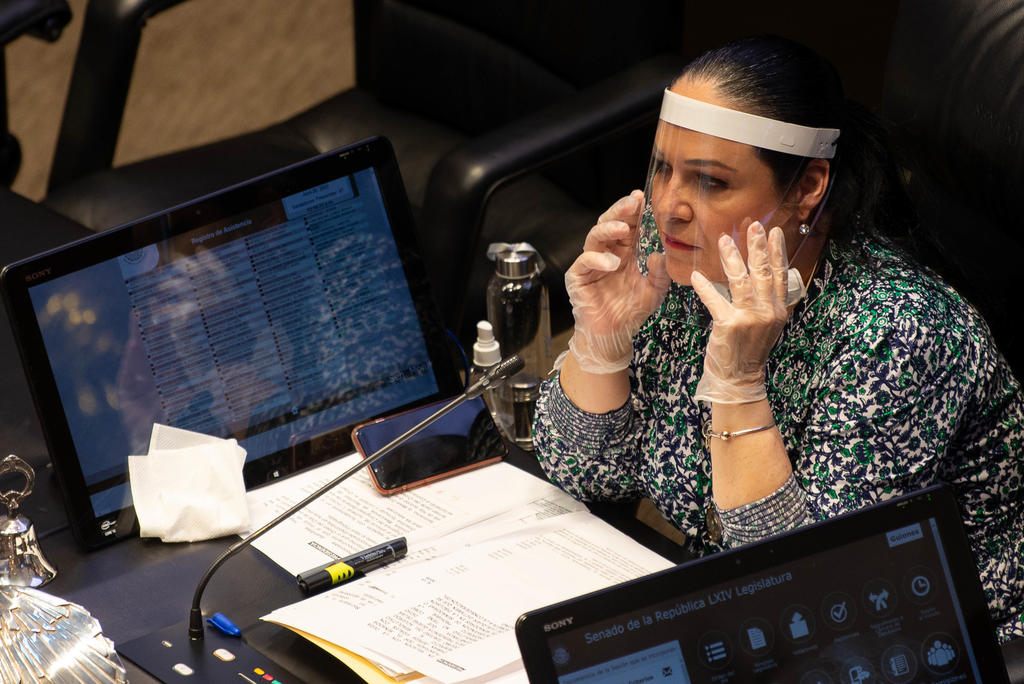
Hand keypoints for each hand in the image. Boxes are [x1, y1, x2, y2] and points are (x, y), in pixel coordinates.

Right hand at [565, 191, 669, 372]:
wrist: (614, 336)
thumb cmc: (631, 312)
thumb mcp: (655, 292)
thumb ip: (659, 273)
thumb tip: (658, 254)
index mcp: (624, 253)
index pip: (628, 227)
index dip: (635, 212)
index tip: (644, 198)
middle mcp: (606, 254)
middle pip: (609, 224)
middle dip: (620, 211)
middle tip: (632, 201)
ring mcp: (590, 265)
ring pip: (594, 237)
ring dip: (608, 229)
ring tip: (622, 228)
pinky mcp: (577, 278)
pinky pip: (584, 262)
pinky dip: (597, 259)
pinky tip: (612, 263)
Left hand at [691, 221, 789, 402]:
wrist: (740, 380)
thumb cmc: (749, 349)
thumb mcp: (766, 325)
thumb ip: (766, 301)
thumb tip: (763, 273)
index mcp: (778, 310)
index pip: (780, 275)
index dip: (777, 251)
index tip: (774, 231)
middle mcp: (768, 312)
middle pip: (764, 273)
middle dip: (758, 247)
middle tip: (754, 225)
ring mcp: (750, 319)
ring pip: (741, 281)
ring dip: (732, 258)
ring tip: (724, 239)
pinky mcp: (729, 326)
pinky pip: (715, 300)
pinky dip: (705, 287)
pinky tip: (696, 275)